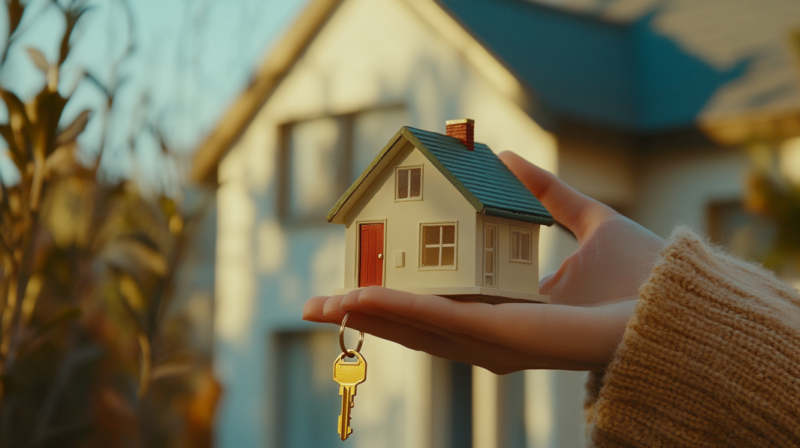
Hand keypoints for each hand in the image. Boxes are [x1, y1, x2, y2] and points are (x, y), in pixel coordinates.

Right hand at [303, 152, 663, 372]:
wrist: (676, 304)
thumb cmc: (641, 277)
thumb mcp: (586, 221)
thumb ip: (546, 192)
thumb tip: (507, 157)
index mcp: (507, 309)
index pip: (439, 303)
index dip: (396, 294)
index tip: (360, 280)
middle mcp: (494, 333)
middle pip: (415, 323)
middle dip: (366, 313)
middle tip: (319, 302)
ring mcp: (495, 340)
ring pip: (416, 327)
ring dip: (368, 314)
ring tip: (325, 303)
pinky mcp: (502, 337)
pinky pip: (440, 321)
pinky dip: (396, 311)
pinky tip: (361, 299)